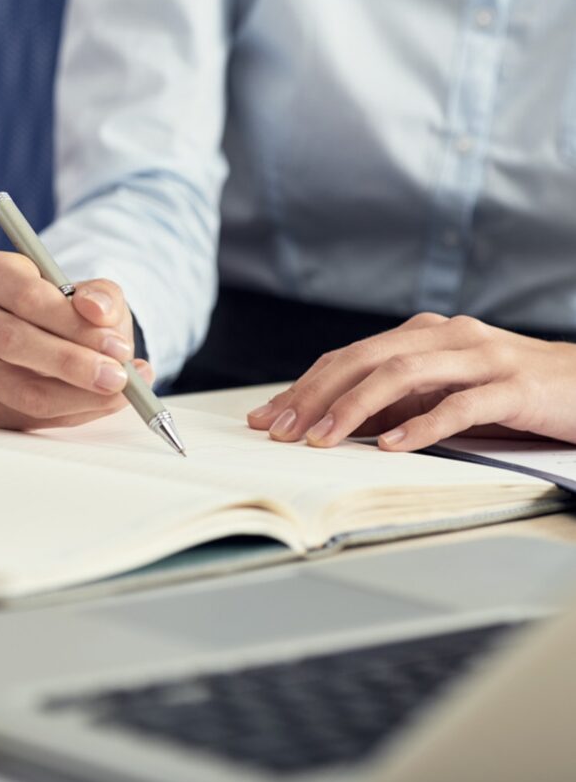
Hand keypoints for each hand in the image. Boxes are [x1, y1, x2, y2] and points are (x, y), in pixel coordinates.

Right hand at [0, 250, 152, 428]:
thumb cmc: (74, 309)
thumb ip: (102, 296)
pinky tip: (105, 400)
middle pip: (12, 341)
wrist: (62, 337)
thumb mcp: (96, 293)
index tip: (116, 343)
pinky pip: (32, 418)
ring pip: (23, 391)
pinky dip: (77, 413)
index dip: (70, 321)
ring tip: (122, 390)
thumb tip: (97, 311)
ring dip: (81, 396)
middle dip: (73, 363)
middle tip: (119, 376)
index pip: (23, 295)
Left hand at [247, 312, 575, 451]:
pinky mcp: (513, 387)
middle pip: (365, 360)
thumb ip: (399, 399)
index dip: (305, 385)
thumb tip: (336, 423)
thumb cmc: (510, 391)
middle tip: (279, 430)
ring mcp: (481, 358)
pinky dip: (422, 426)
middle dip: (315, 395)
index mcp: (424, 334)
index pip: (350, 357)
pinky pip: (460, 405)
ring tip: (321, 438)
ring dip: (354, 409)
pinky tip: (392, 446)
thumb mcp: (445, 390)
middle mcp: (446, 336)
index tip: (267, 416)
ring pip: (403, 375)